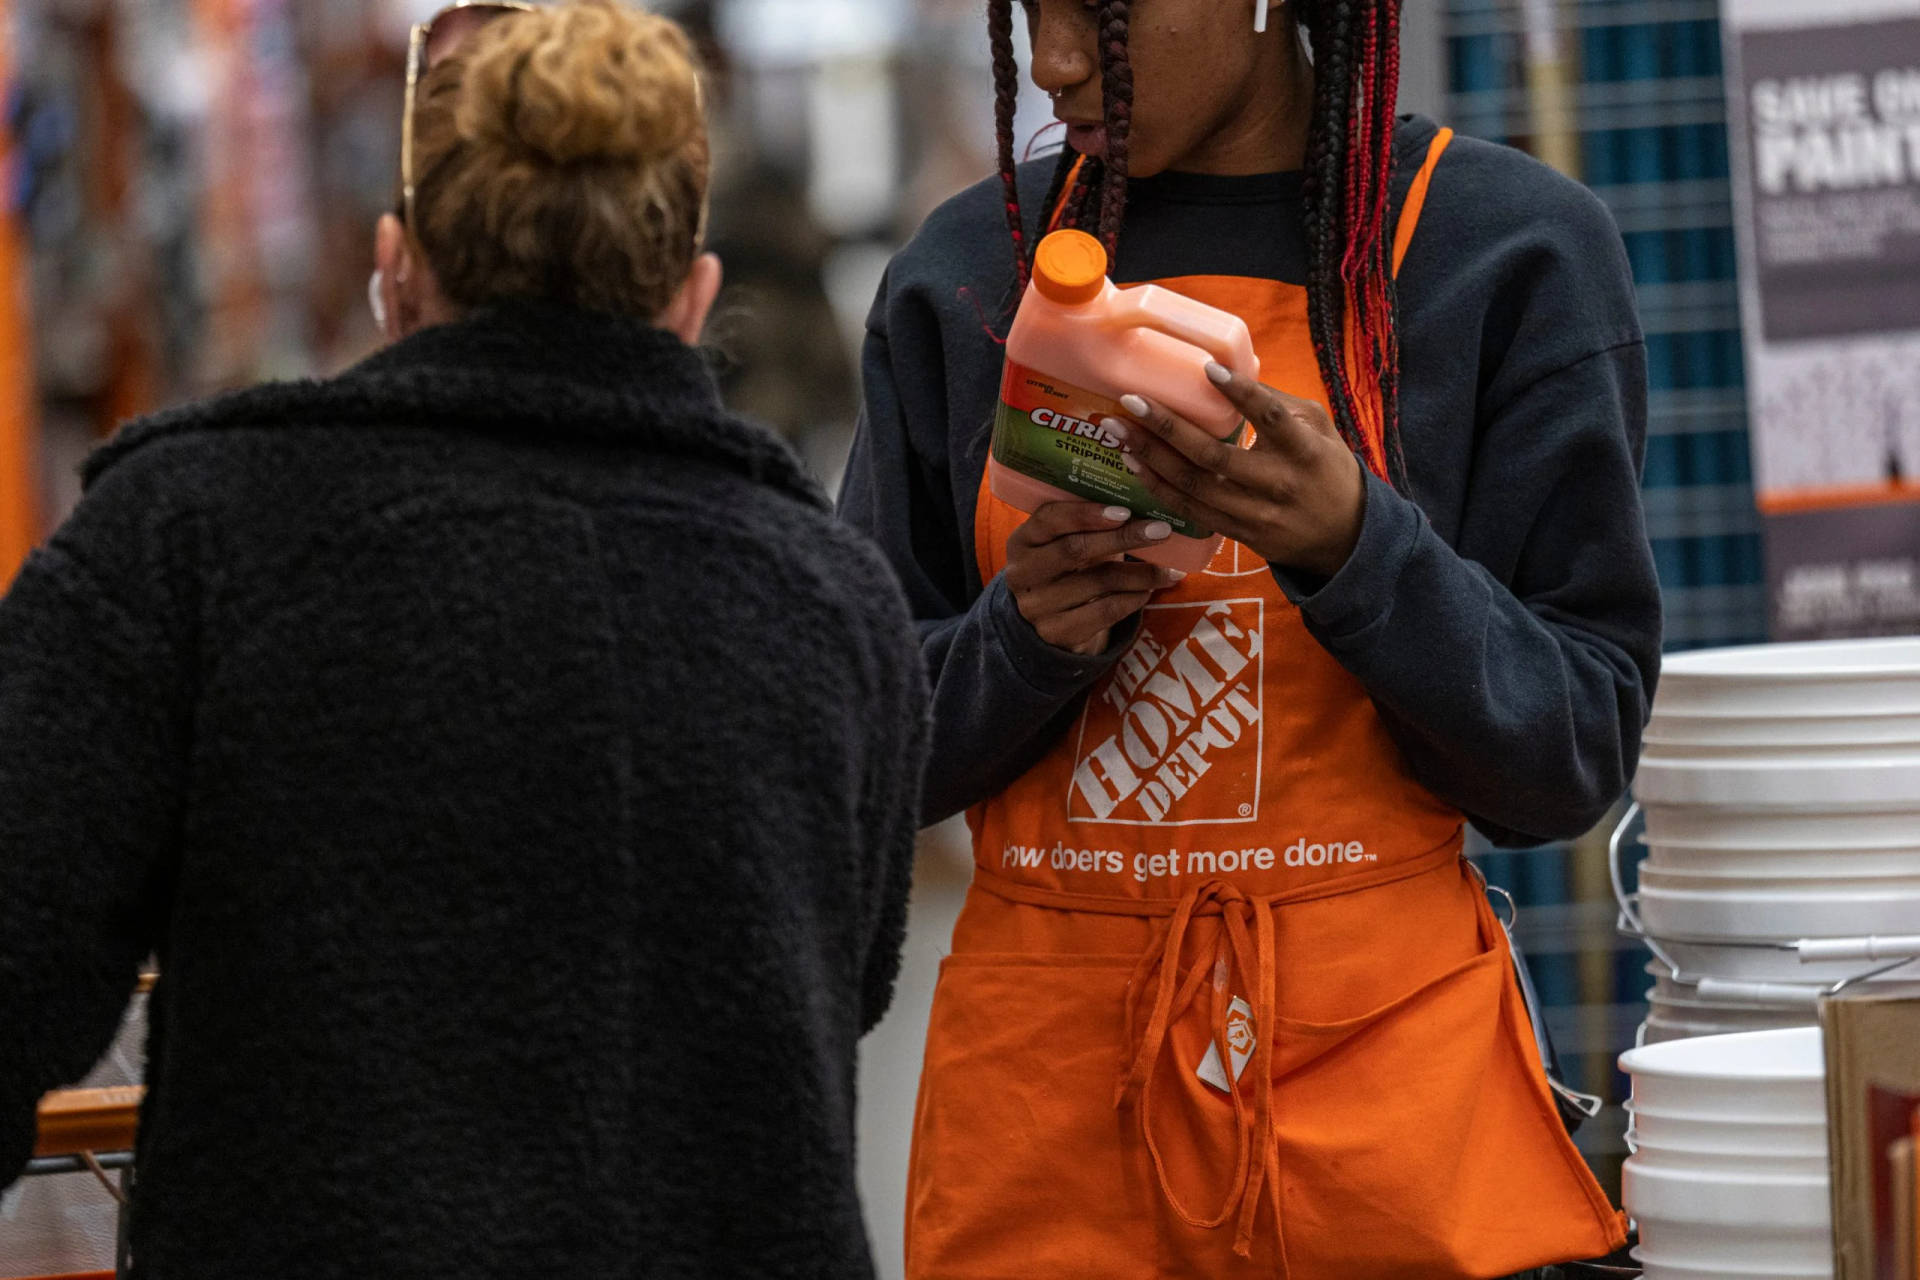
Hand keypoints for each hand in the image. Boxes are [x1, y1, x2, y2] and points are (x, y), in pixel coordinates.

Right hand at [1005, 503, 1185, 655]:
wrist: (1052, 620)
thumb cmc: (1069, 569)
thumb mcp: (1070, 542)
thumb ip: (1093, 525)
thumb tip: (1148, 508)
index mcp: (1022, 540)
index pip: (1050, 518)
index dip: (1087, 513)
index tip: (1126, 511)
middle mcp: (1022, 573)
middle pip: (1074, 550)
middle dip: (1123, 538)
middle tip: (1161, 532)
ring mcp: (1036, 606)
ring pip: (1096, 582)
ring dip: (1140, 574)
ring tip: (1169, 570)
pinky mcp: (1055, 633)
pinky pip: (1104, 612)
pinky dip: (1133, 600)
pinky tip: (1148, 592)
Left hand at [1107, 364, 1366, 579]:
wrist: (1344, 536)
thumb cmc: (1326, 468)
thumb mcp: (1319, 427)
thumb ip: (1279, 403)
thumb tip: (1227, 375)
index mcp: (1303, 449)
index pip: (1271, 417)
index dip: (1240, 394)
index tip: (1207, 370)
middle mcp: (1277, 483)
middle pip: (1214, 456)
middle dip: (1167, 427)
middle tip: (1131, 401)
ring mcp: (1255, 513)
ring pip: (1194, 487)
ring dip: (1151, 458)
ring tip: (1119, 431)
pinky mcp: (1239, 534)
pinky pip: (1190, 511)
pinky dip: (1159, 488)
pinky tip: (1135, 464)